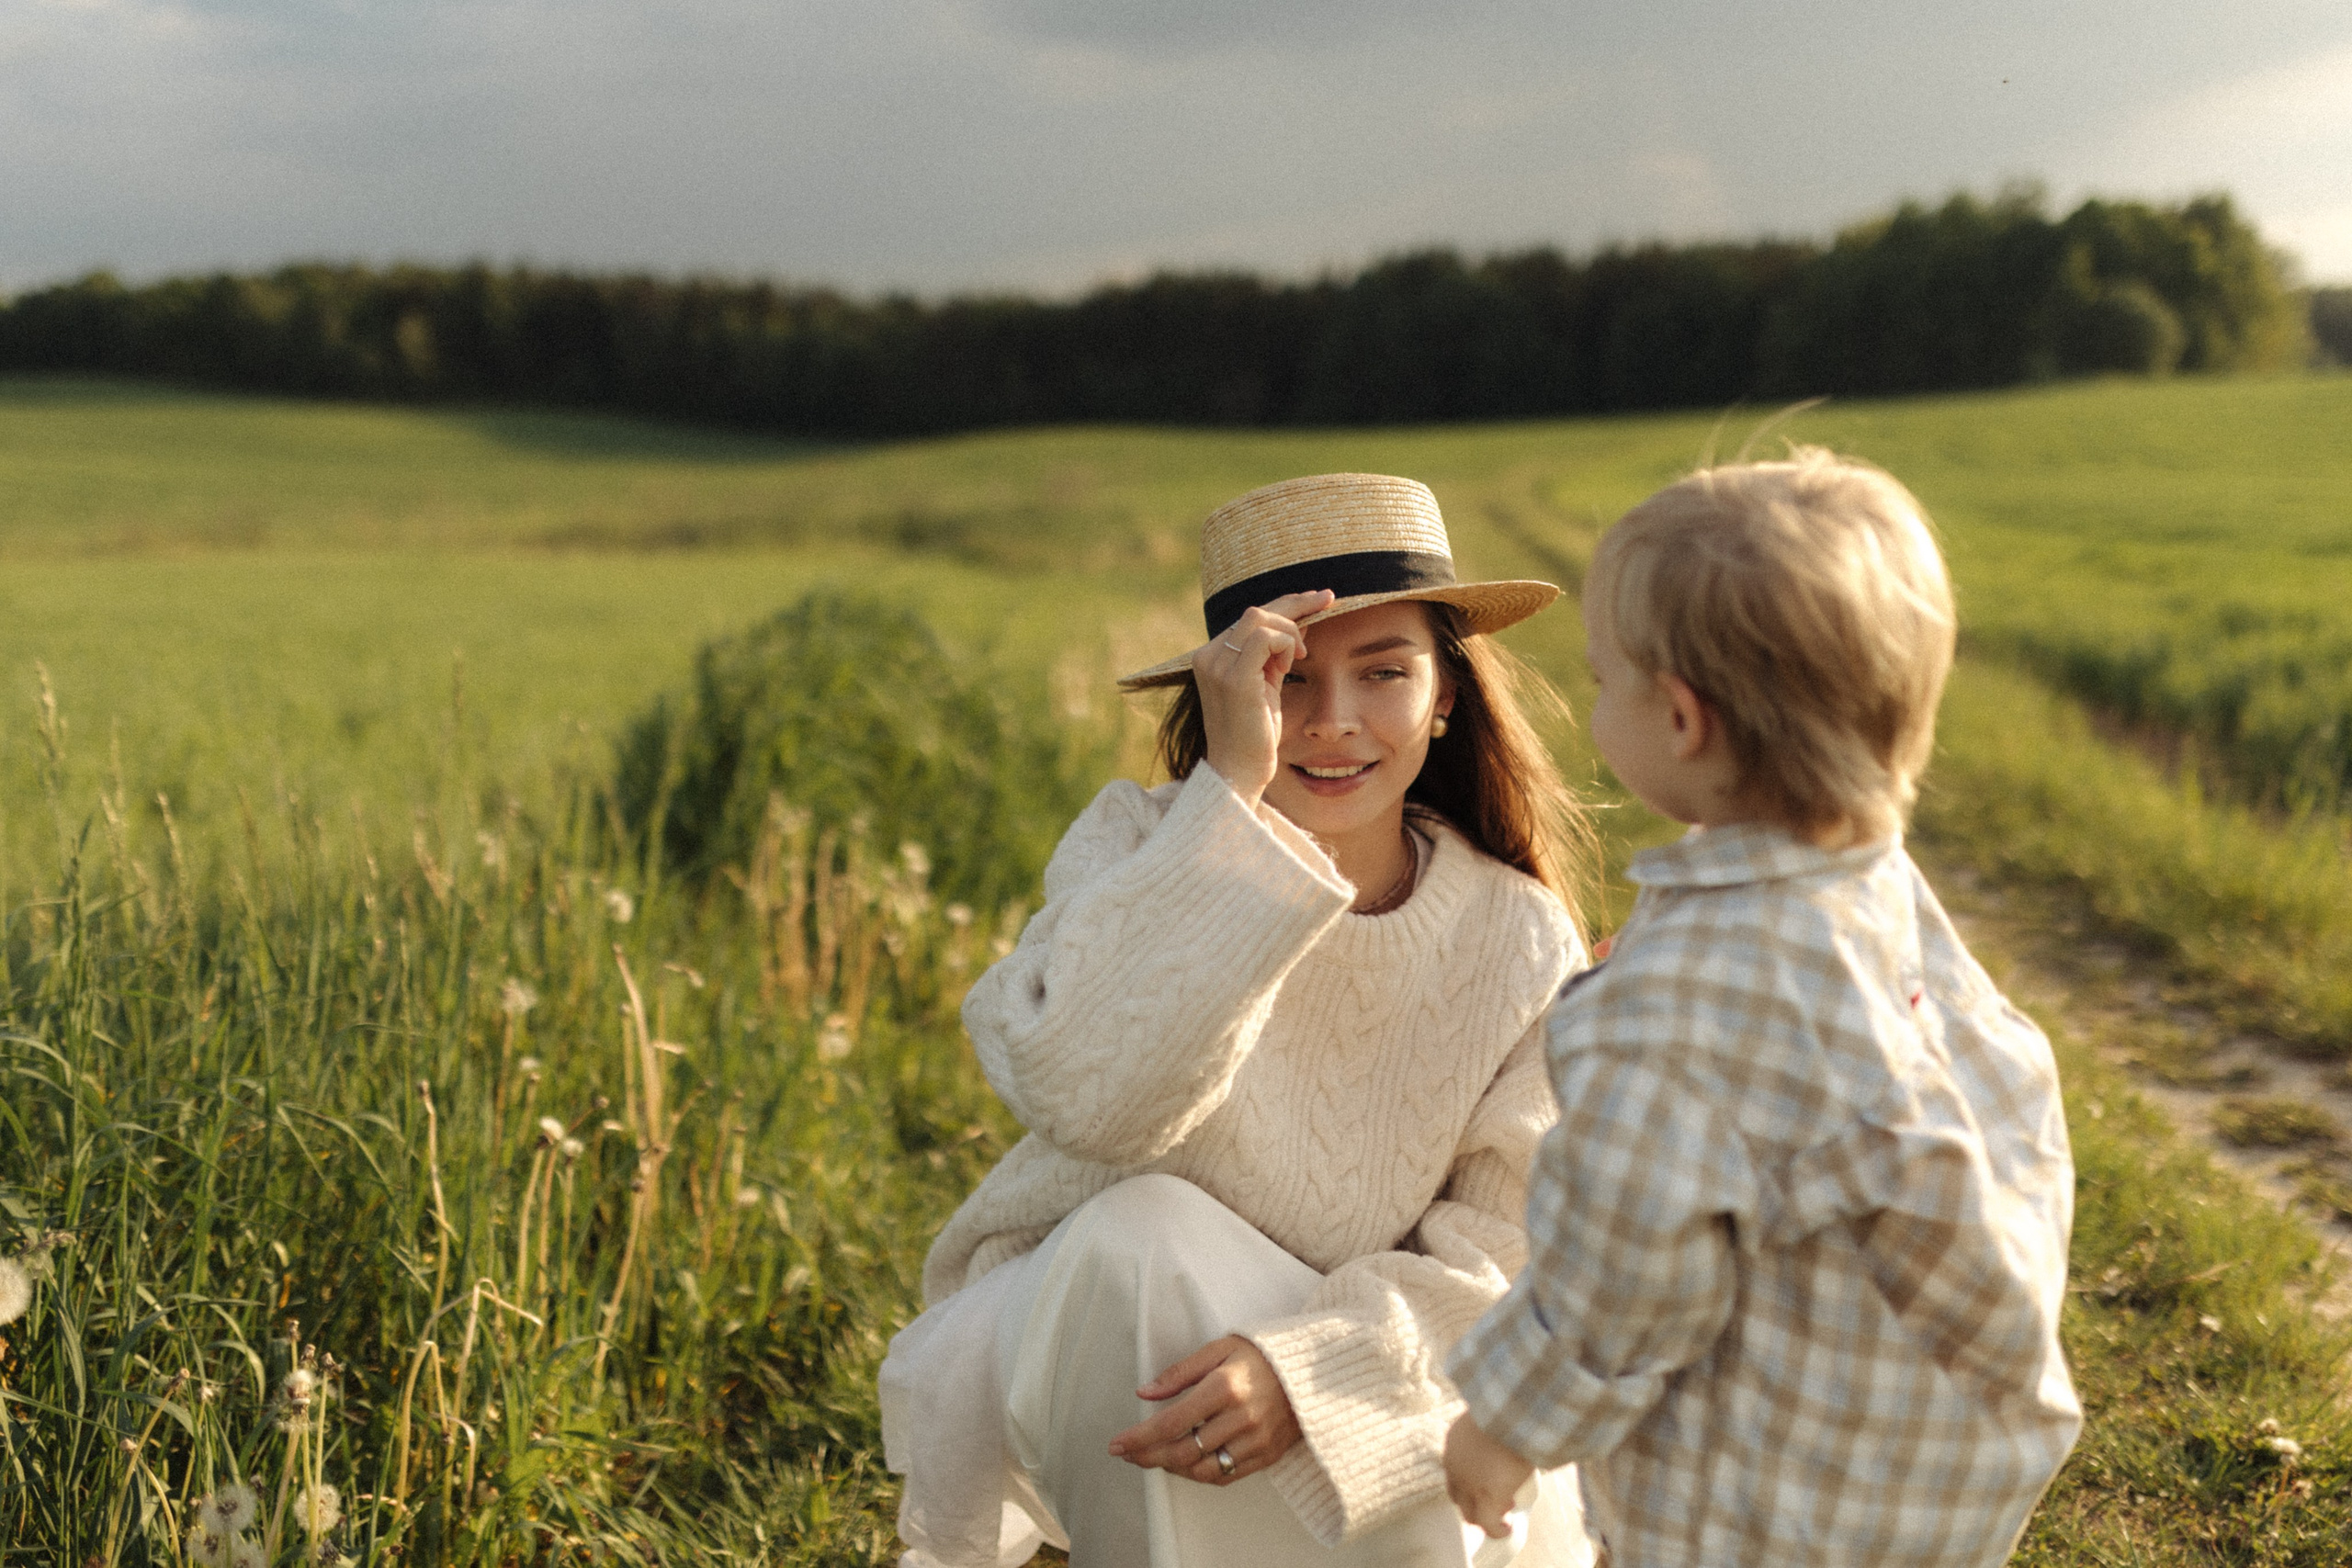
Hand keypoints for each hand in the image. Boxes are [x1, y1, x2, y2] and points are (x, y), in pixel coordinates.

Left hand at [1107, 1334, 1301, 1485]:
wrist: (1315, 1369)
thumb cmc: (1262, 1354)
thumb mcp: (1220, 1349)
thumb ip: (1180, 1372)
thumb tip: (1144, 1393)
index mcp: (1225, 1387)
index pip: (1171, 1422)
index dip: (1139, 1437)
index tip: (1116, 1445)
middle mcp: (1241, 1418)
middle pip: (1183, 1451)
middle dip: (1149, 1456)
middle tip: (1129, 1455)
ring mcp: (1257, 1440)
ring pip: (1203, 1469)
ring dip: (1172, 1469)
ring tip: (1154, 1458)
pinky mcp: (1268, 1455)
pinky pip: (1226, 1476)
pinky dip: (1200, 1474)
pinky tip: (1186, 1464)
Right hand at [1193, 589, 1335, 808]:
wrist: (1239, 772)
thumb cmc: (1254, 736)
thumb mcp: (1266, 686)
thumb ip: (1274, 656)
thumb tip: (1298, 625)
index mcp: (1212, 657)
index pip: (1249, 618)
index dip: (1285, 604)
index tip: (1318, 599)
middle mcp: (1208, 656)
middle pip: (1255, 610)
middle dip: (1296, 602)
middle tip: (1328, 600)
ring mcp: (1217, 665)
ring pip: (1259, 617)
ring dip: (1290, 631)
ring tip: (1300, 657)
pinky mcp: (1233, 678)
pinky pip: (1266, 637)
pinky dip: (1286, 642)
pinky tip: (1293, 661)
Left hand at [1444, 1411, 1534, 1538]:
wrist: (1513, 1412)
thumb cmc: (1509, 1406)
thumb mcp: (1494, 1415)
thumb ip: (1492, 1427)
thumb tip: (1508, 1430)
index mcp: (1454, 1444)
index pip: (1454, 1471)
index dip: (1469, 1482)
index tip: (1488, 1481)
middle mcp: (1455, 1467)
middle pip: (1458, 1497)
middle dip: (1476, 1502)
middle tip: (1499, 1499)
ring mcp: (1470, 1485)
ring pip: (1471, 1515)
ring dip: (1487, 1516)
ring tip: (1504, 1514)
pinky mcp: (1488, 1498)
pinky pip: (1490, 1525)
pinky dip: (1498, 1530)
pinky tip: (1508, 1528)